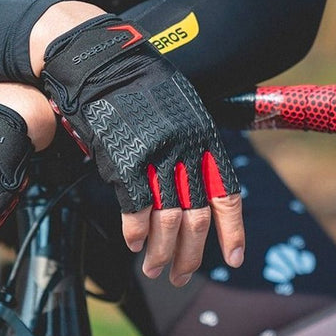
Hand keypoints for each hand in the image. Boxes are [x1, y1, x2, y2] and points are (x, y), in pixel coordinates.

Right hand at [41, 14, 244, 285]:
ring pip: (168, 220)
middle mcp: (184, 149)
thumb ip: (190, 142)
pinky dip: (136, 232)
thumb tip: (194, 179)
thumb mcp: (178, 107)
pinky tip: (133, 243)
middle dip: (191, 254)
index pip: (227, 193)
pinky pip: (135, 209)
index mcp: (203, 136)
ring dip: (162, 252)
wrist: (101, 60)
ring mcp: (154, 156)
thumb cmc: (135, 83)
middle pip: (197, 217)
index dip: (232, 231)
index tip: (234, 258)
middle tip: (180, 275)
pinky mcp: (123, 160)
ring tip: (155, 269)